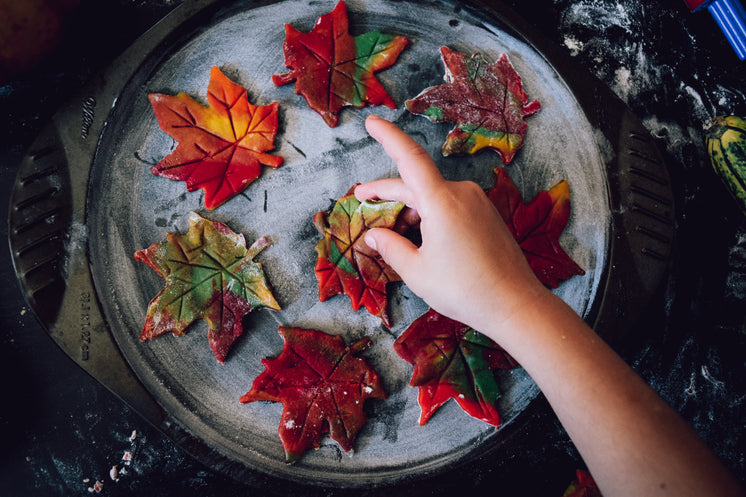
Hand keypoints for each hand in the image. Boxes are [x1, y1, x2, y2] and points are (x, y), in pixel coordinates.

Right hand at [355, 115, 545, 334]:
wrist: (515, 304)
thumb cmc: (464, 289)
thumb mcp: (417, 272)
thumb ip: (390, 247)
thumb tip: (373, 235)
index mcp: (441, 201)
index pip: (409, 158)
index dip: (388, 136)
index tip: (371, 121)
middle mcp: (461, 193)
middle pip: (416, 183)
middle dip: (386, 191)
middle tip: (362, 197)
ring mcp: (477, 202)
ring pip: (433, 195)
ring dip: (410, 207)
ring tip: (391, 230)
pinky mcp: (487, 214)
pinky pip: (451, 205)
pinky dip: (430, 213)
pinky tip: (420, 235)